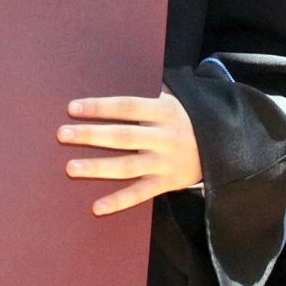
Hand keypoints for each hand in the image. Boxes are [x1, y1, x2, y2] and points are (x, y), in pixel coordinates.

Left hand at [59, 90, 201, 215]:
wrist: (223, 145)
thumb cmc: (184, 119)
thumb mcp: (172, 100)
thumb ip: (145, 95)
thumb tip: (108, 78)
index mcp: (164, 112)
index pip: (127, 107)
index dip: (100, 107)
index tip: (72, 108)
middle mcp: (164, 138)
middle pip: (123, 137)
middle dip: (91, 135)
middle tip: (62, 134)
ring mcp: (165, 163)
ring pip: (128, 167)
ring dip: (98, 168)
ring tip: (70, 167)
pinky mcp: (167, 184)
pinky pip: (140, 194)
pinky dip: (119, 201)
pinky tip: (97, 207)